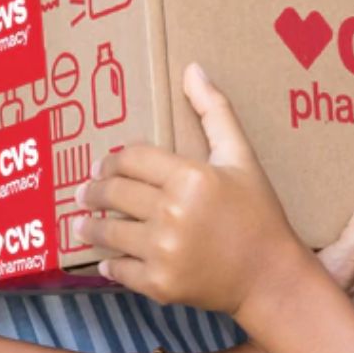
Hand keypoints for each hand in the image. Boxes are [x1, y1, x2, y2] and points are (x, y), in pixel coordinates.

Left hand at [73, 63, 304, 314]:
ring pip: (108, 231)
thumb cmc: (259, 213)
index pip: (131, 158)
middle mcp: (172, 213)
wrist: (271, 275)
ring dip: (90, 226)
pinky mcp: (159, 284)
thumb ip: (215, 112)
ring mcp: (163, 251)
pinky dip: (110, 263)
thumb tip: (192, 68)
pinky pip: (119, 270)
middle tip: (84, 192)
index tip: (102, 165)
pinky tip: (108, 258)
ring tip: (82, 224)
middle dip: (93, 191)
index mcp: (190, 177)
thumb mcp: (242, 157)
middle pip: (113, 192)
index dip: (112, 160)